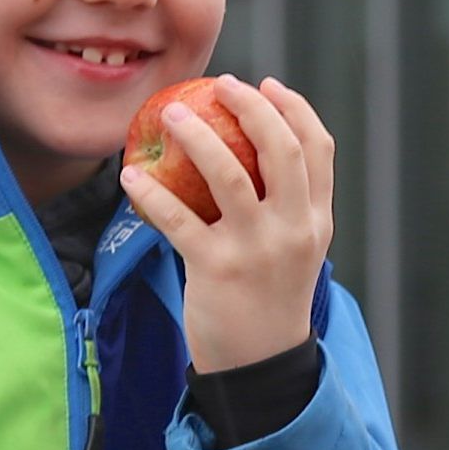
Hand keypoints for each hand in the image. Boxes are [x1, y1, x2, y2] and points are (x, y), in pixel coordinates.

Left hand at [121, 77, 334, 372]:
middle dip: (252, 107)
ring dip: (198, 136)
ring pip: (230, 175)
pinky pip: (178, 219)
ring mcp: (257, 249)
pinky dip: (151, 192)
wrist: (259, 364)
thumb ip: (287, 205)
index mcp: (317, 220)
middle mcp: (294, 229)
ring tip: (173, 114)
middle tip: (222, 85)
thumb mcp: (296, 250)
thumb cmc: (270, 297)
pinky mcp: (217, 269)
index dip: (294, 109)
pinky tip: (131, 174)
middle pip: (280, 149)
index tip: (266, 86)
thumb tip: (252, 148)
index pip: (318, 149)